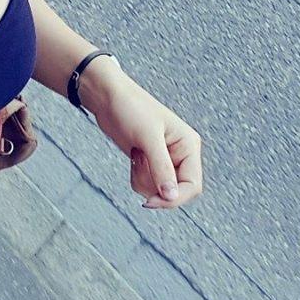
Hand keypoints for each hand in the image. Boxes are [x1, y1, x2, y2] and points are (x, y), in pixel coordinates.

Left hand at [89, 74, 203, 209]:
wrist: (107, 98)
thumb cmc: (130, 109)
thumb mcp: (147, 138)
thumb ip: (161, 168)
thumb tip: (171, 197)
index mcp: (189, 145)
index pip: (192, 186)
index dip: (174, 199)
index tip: (150, 201)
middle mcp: (181, 154)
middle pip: (176, 192)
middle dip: (154, 186)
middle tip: (138, 166)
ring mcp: (166, 160)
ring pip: (160, 191)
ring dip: (143, 181)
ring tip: (135, 156)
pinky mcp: (151, 162)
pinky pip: (148, 185)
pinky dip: (138, 178)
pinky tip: (133, 157)